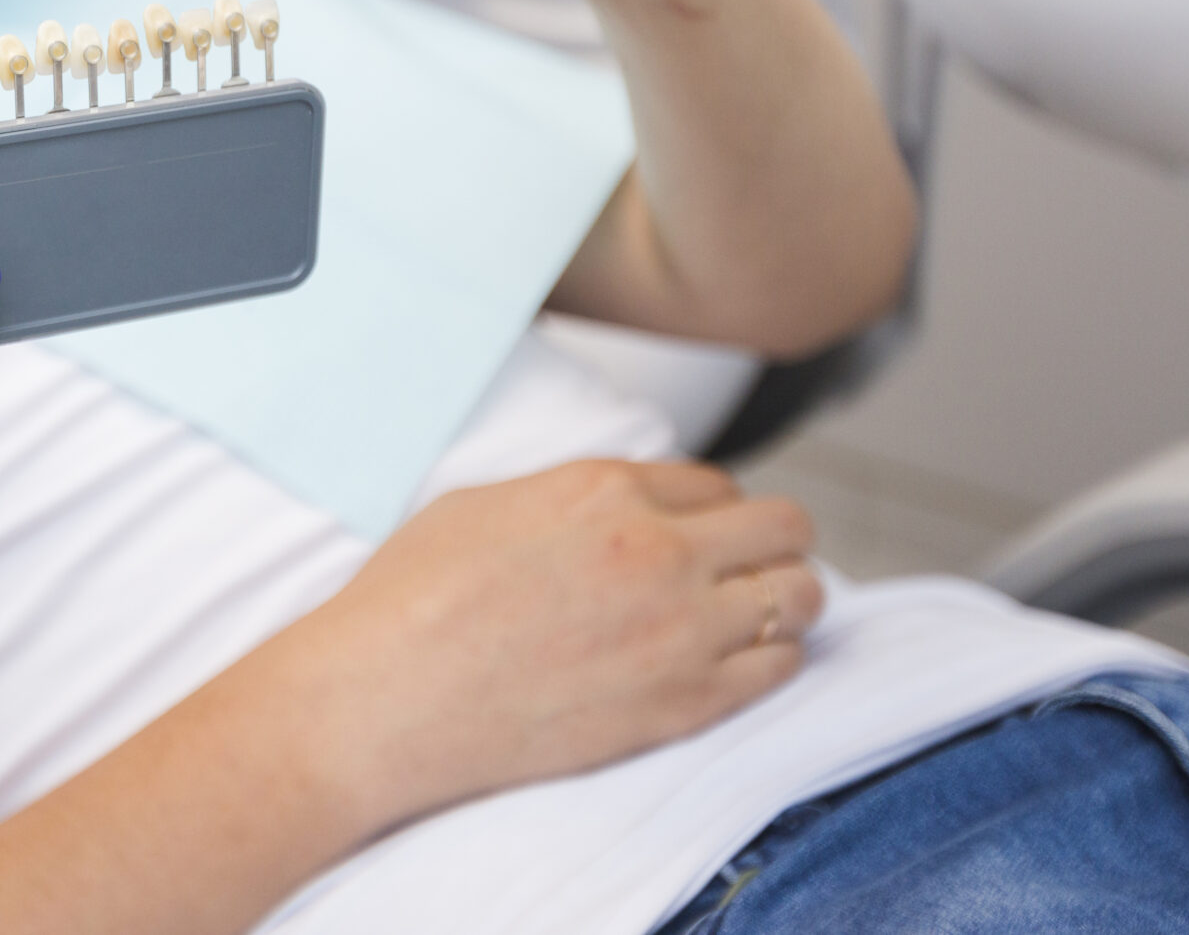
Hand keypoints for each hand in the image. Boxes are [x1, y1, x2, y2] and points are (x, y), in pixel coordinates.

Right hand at [264, 459, 822, 838]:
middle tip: (749, 566)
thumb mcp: (486, 505)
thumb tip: (613, 508)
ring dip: (786, 598)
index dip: (712, 509)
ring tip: (756, 615)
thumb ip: (571, 498)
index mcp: (604, 491)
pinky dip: (774, 659)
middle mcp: (657, 551)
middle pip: (783, 527)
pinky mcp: (684, 704)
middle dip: (773, 541)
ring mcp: (680, 631)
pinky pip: (780, 668)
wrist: (388, 698)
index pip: (715, 484)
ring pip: (800, 596)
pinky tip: (738, 662)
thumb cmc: (412, 600)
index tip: (701, 532)